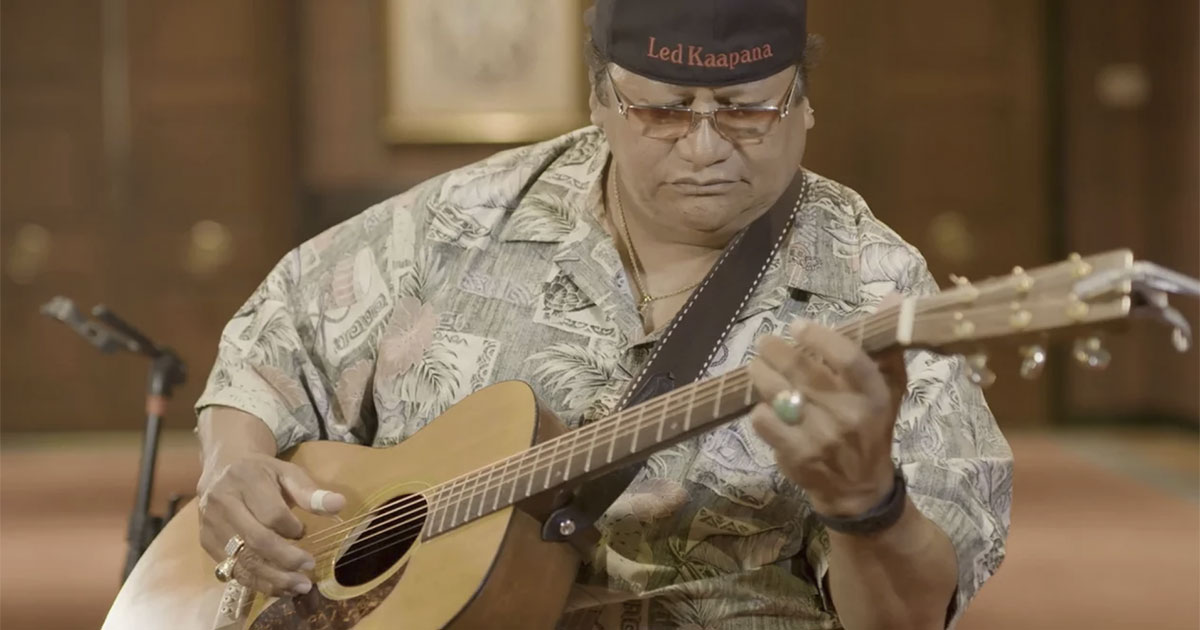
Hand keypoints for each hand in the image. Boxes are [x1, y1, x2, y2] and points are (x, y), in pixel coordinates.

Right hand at [197, 454, 344, 595]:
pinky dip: (258, 582)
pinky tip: (280, 587)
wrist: (222, 470)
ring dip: (274, 578)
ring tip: (300, 586)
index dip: (292, 528)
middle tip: (310, 568)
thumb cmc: (262, 473)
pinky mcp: (206, 543)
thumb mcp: (288, 473)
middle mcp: (222, 503)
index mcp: (245, 480)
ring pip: (242, 560)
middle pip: (256, 539)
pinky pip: (233, 570)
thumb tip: (339, 504)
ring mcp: (211, 526)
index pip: (271, 513)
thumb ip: (311, 492)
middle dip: (286, 559)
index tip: (305, 532)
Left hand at [747, 319, 906, 516]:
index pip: (847, 356)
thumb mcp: (890, 390)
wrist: (860, 489)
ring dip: (760, 375)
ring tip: (757, 367)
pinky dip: (759, 410)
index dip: (818, 336)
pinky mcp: (798, 455)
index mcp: (875, 394)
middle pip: (803, 370)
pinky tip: (763, 406)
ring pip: (778, 393)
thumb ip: (886, 345)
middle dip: (775, 350)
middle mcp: (850, 414)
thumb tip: (893, 296)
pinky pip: (765, 421)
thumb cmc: (872, 429)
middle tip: (765, 343)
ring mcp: (823, 437)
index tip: (798, 326)